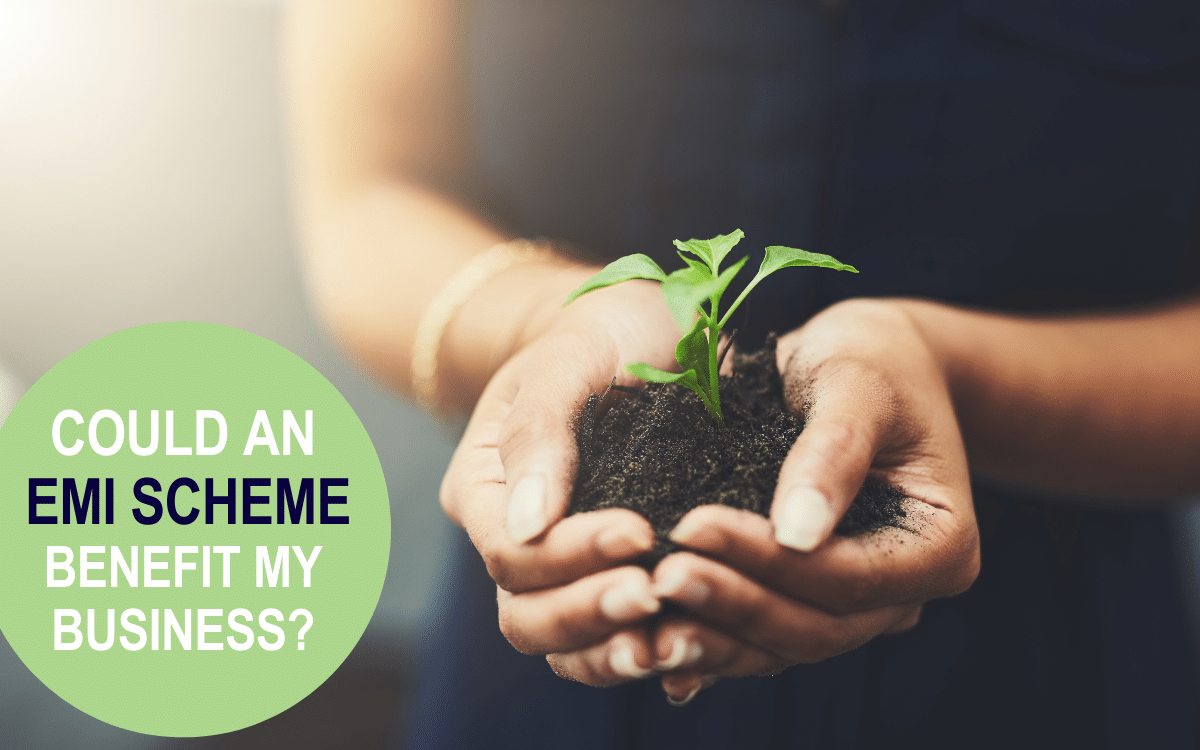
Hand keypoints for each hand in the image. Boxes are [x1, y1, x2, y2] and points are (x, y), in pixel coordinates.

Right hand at [440, 273, 681, 683]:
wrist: (644, 331)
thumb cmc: (600, 329)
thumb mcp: (569, 358)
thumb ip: (541, 430)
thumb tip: (526, 523)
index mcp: (486, 490)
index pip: (510, 553)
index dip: (568, 555)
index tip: (638, 530)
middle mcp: (517, 540)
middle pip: (528, 616)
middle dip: (589, 614)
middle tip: (654, 594)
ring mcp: (568, 567)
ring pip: (569, 645)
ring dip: (617, 651)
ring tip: (673, 644)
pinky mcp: (621, 577)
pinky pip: (623, 636)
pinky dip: (654, 654)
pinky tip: (695, 652)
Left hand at [645, 298, 979, 702]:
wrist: (869, 362)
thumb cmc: (874, 360)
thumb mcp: (858, 386)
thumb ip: (834, 454)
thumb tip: (797, 534)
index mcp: (940, 546)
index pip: (850, 577)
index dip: (770, 562)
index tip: (695, 526)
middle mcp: (903, 593)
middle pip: (817, 628)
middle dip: (734, 605)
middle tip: (659, 576)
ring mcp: (857, 606)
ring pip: (783, 646)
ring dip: (712, 638)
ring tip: (643, 616)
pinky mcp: (809, 600)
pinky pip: (760, 638)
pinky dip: (710, 645)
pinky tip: (654, 647)